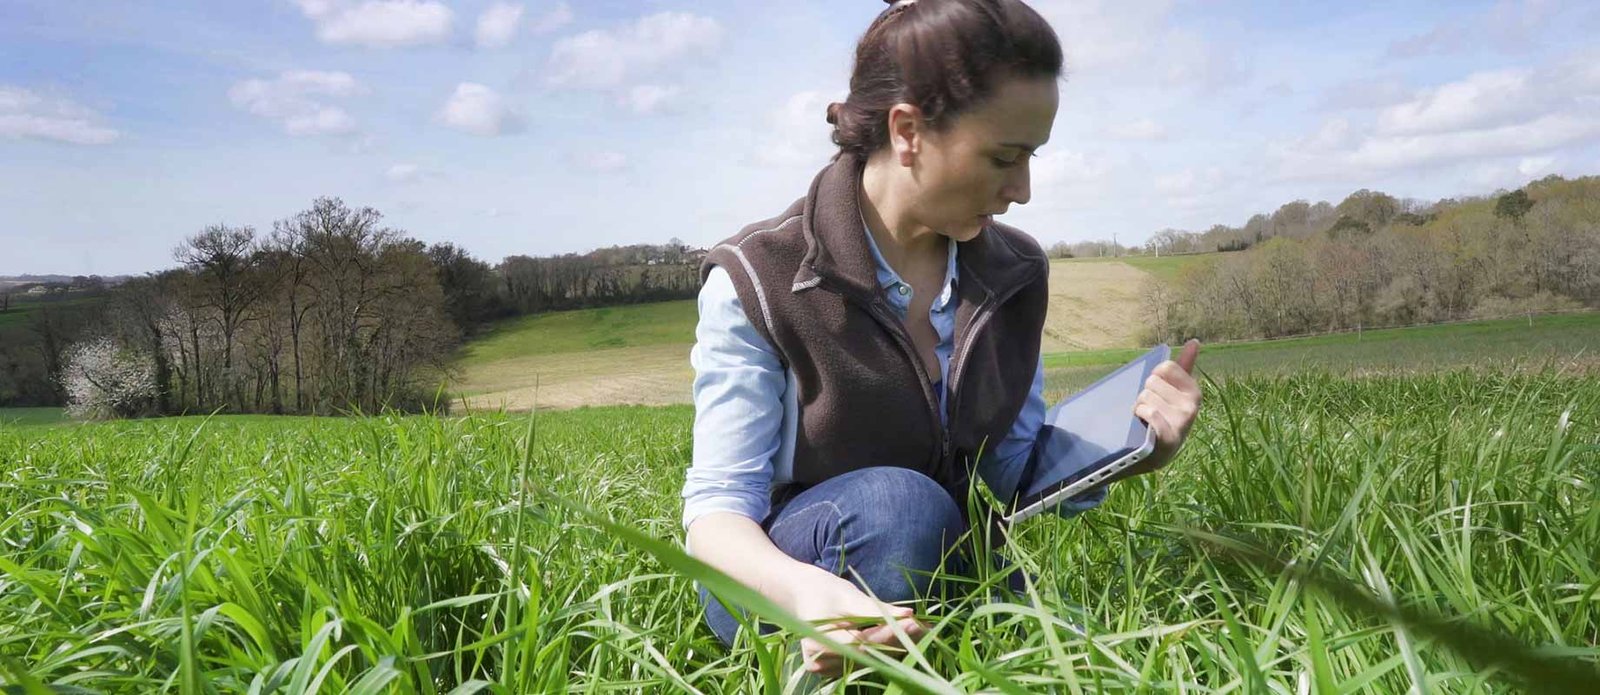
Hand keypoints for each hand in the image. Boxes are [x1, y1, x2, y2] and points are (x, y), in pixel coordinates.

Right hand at [786, 565, 926, 677]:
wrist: (799, 595)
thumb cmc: (822, 590)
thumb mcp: (848, 596)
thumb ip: (875, 609)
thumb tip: (907, 614)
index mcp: (818, 642)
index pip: (862, 643)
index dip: (889, 634)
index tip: (913, 621)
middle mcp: (821, 662)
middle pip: (869, 655)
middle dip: (899, 639)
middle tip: (925, 626)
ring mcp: (827, 669)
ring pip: (871, 660)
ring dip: (897, 646)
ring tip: (922, 630)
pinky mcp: (836, 669)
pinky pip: (866, 660)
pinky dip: (886, 648)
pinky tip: (907, 637)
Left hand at [1121, 339, 1201, 478]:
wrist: (1154, 454)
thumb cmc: (1163, 418)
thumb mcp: (1175, 393)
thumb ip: (1184, 366)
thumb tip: (1194, 342)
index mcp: (1194, 391)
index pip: (1165, 367)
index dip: (1153, 379)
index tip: (1158, 394)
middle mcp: (1192, 406)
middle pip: (1151, 382)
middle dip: (1144, 395)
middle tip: (1150, 411)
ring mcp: (1182, 422)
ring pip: (1145, 397)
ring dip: (1138, 408)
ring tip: (1146, 422)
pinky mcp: (1170, 438)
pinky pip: (1148, 412)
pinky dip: (1140, 417)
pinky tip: (1144, 427)